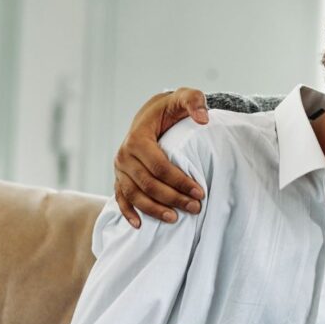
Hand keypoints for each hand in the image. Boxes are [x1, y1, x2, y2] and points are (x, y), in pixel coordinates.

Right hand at [113, 87, 209, 227]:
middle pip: (148, 184)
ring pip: (134, 195)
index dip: (179, 181)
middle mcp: (124, 155)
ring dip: (154, 209)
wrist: (151, 115)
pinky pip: (120, 198)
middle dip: (172, 198)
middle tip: (195, 207)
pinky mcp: (120, 178)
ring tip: (175, 219)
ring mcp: (120, 169)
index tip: (200, 192)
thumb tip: (204, 119)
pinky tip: (139, 225)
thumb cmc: (170, 109)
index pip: (159, 166)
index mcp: (138, 138)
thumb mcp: (183, 98)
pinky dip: (128, 212)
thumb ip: (194, 101)